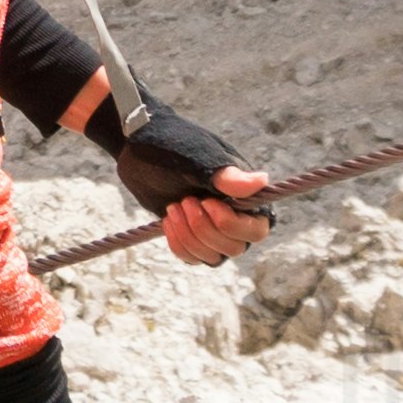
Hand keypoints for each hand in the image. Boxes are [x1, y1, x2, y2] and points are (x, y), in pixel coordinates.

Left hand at [79, 73, 273, 268]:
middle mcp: (236, 215)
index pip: (256, 230)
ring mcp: (214, 228)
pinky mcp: (193, 236)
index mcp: (246, 195)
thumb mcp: (197, 160)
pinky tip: (167, 220)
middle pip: (234, 247)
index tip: (206, 202)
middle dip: (204, 229)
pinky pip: (194, 258)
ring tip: (172, 207)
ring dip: (189, 236)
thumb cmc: (173, 145)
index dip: (230, 224)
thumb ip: (227, 176)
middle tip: (184, 201)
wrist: (139, 146)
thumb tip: (262, 181)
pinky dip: (179, 244)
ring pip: (214, 257)